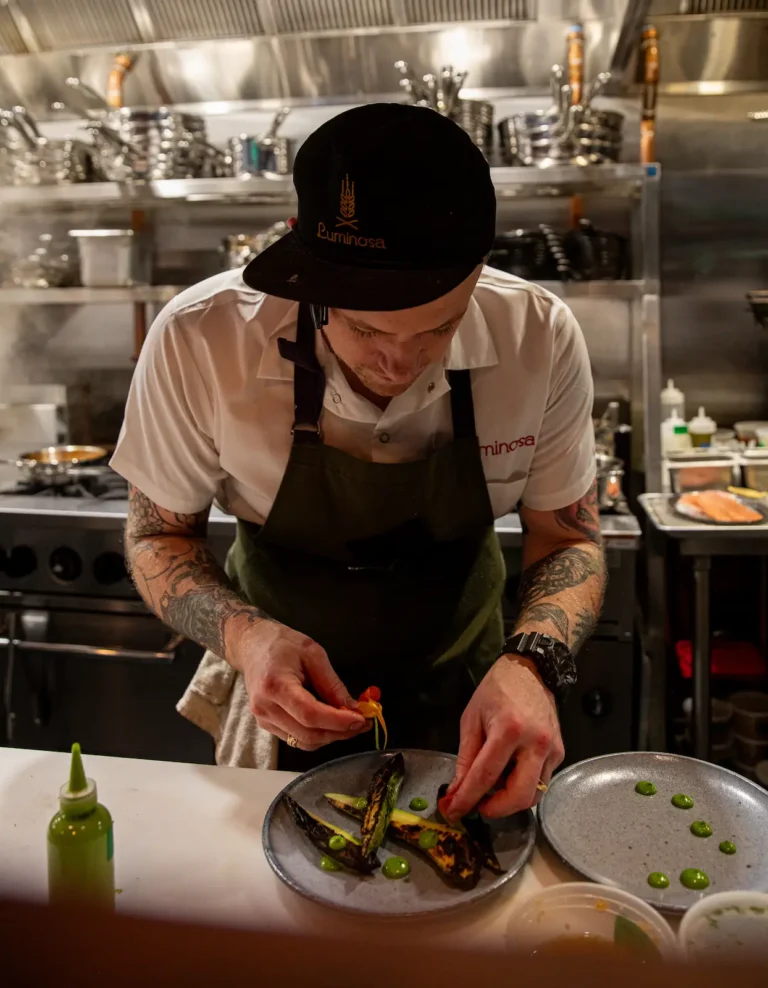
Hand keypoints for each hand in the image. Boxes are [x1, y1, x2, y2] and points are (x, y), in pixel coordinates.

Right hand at [228, 617, 368, 750]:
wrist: (251, 645)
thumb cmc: (281, 644)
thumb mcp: (312, 653)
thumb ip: (332, 684)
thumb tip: (353, 708)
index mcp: (276, 685)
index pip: (310, 714)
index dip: (338, 721)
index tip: (361, 718)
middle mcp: (266, 708)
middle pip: (308, 734)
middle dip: (340, 732)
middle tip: (363, 723)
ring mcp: (264, 719)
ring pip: (303, 742)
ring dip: (331, 736)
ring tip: (350, 723)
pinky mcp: (267, 725)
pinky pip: (296, 738)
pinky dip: (318, 735)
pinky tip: (331, 723)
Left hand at [441, 656, 563, 820]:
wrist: (531, 671)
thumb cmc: (497, 690)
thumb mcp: (472, 718)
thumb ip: (465, 757)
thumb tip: (457, 790)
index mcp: (508, 730)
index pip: (485, 776)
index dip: (467, 798)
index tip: (453, 811)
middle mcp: (534, 743)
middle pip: (519, 796)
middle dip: (495, 809)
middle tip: (478, 805)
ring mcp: (551, 749)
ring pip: (534, 795)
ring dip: (509, 800)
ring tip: (492, 788)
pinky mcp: (559, 753)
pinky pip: (541, 782)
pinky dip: (522, 786)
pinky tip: (508, 773)